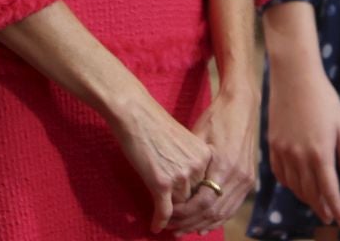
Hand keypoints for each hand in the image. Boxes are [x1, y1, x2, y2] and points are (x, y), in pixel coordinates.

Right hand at [106, 87, 214, 231]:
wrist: (134, 113)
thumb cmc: (153, 122)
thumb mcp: (182, 141)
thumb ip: (189, 161)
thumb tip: (187, 183)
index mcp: (205, 155)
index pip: (204, 187)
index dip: (196, 202)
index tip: (192, 212)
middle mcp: (197, 167)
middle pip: (193, 198)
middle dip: (185, 212)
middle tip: (178, 223)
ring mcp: (180, 176)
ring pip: (179, 206)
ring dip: (172, 218)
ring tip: (166, 224)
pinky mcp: (161, 182)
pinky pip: (164, 210)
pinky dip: (159, 221)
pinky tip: (155, 227)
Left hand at [166, 85, 259, 232]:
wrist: (242, 107)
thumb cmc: (215, 118)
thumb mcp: (198, 137)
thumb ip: (191, 164)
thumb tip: (174, 188)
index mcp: (224, 166)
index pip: (203, 202)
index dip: (185, 213)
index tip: (168, 216)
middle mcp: (238, 177)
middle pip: (213, 212)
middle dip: (191, 223)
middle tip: (172, 228)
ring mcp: (247, 180)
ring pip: (224, 213)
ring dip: (203, 224)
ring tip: (184, 230)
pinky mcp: (249, 180)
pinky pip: (232, 207)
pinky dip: (218, 219)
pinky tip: (204, 225)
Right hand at [265, 55, 339, 228]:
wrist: (293, 76)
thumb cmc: (323, 98)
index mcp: (321, 153)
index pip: (329, 191)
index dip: (337, 209)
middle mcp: (300, 156)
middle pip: (310, 192)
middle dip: (322, 207)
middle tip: (330, 216)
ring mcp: (283, 150)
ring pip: (294, 186)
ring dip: (306, 198)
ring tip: (315, 203)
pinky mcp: (272, 143)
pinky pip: (279, 173)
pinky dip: (288, 184)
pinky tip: (296, 186)